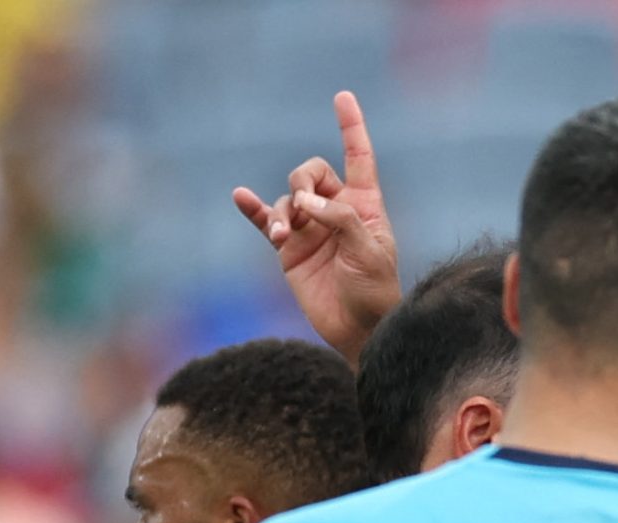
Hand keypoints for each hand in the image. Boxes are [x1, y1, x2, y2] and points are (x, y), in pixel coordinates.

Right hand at [231, 91, 400, 365]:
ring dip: (281, 213)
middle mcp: (335, 211)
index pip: (358, 158)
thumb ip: (341, 220)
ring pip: (286, 199)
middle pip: (311, 173)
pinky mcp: (289, 247)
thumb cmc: (375, 293)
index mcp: (364, 206)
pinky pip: (265, 219)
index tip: (343, 97)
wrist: (358, 330)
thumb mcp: (369, 253)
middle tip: (303, 208)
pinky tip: (241, 197)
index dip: (351, 128)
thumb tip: (305, 201)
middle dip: (302, 181)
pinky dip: (254, 209)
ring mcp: (310, 228)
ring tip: (284, 236)